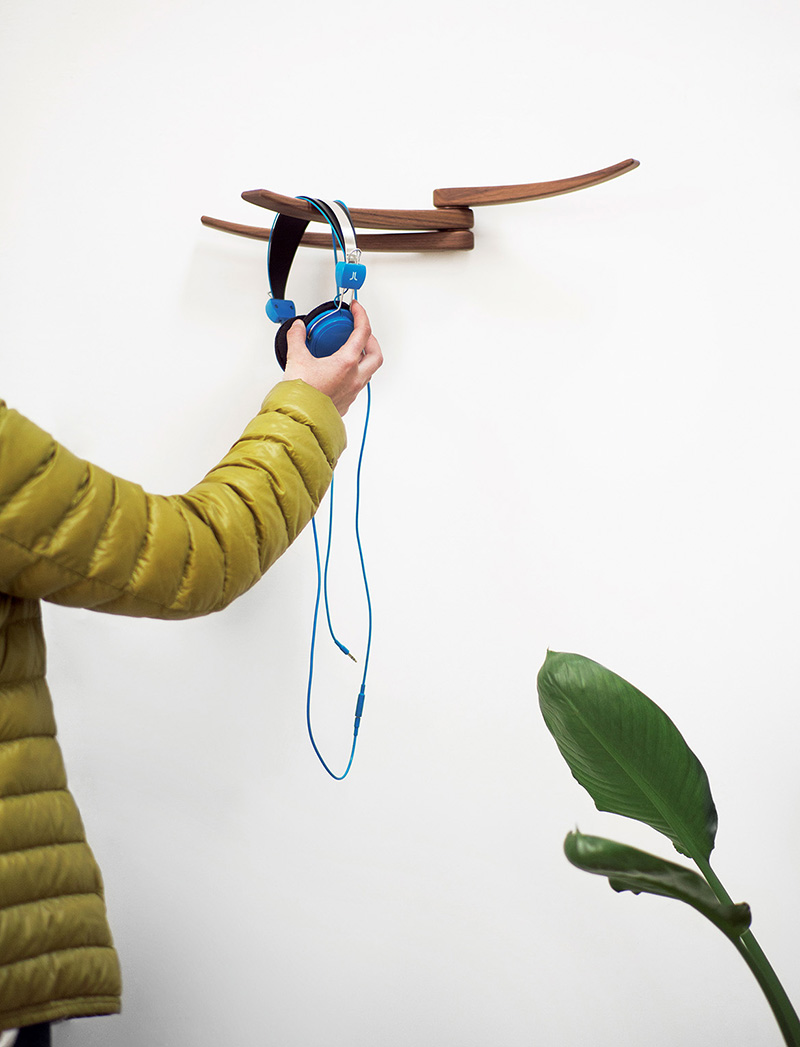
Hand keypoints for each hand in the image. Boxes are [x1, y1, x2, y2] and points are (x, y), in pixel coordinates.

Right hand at [283, 300, 382, 415]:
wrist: (300, 419)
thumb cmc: (302, 395)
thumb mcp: (296, 359)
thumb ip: (297, 339)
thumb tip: (298, 328)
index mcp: (347, 363)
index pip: (363, 332)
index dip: (361, 316)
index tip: (356, 308)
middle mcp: (355, 378)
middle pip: (376, 354)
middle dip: (372, 340)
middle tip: (361, 332)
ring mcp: (353, 391)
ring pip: (369, 371)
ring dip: (365, 358)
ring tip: (353, 350)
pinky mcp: (347, 402)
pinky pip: (358, 384)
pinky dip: (355, 373)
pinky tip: (341, 371)